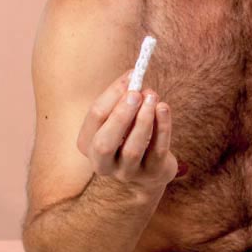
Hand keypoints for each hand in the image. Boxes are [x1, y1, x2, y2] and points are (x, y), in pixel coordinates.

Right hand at [76, 69, 188, 192]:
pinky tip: (164, 109)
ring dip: (144, 120)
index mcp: (87, 144)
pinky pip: (157, 151)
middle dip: (120, 116)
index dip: (112, 95)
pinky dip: (162, 128)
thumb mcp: (120, 118)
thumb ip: (123, 99)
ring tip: (153, 97)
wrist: (150, 169)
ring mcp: (126, 173)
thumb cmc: (130, 135)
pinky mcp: (151, 174)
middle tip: (136, 94)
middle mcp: (102, 163)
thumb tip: (133, 77)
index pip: (95, 117)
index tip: (131, 76)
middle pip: (104, 142)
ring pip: (132, 149)